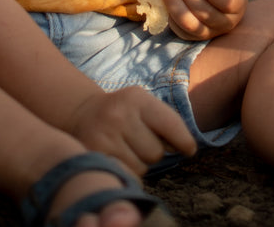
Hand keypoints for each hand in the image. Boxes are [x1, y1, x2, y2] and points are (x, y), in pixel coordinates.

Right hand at [69, 84, 195, 176]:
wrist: (83, 113)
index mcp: (137, 99)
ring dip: (140, 164)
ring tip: (128, 149)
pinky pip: (125, 176)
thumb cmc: (123, 111)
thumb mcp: (142, 104)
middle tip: (141, 143)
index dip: (184, 141)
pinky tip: (120, 159)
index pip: (170, 123)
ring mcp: (105, 137)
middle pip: (156, 152)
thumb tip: (188, 148)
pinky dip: (128, 173)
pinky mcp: (95, 156)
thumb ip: (164, 121)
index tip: (189, 150)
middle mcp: (120, 116)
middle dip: (154, 152)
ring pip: (142, 168)